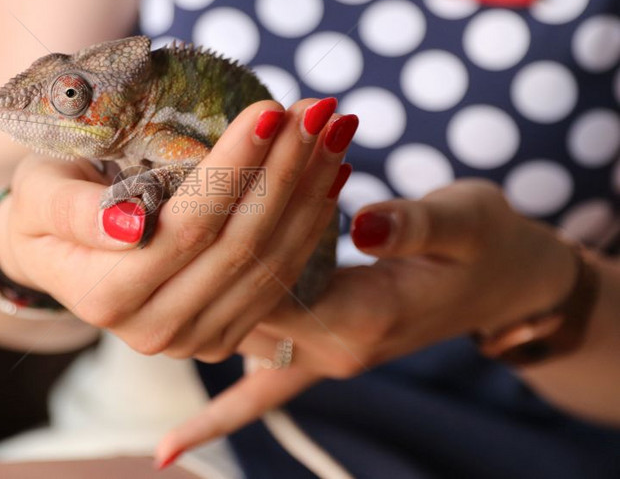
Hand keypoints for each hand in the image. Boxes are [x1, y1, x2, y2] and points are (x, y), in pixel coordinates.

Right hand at [0, 98, 354, 360]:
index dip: (234, 171)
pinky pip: (280, 278)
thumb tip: (127, 227)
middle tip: (317, 108)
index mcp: (105, 296)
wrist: (55, 253)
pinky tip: (331, 175)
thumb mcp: (38, 195)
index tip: (270, 109)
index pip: (186, 227)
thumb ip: (75, 212)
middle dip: (285, 172)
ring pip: (270, 262)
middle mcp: (155, 330)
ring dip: (310, 192)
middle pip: (239, 246)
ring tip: (335, 129)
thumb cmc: (44, 205)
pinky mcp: (226, 332)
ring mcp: (196, 339)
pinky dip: (310, 224)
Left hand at [156, 180, 578, 462]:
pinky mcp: (325, 356)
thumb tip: (364, 223)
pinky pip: (259, 398)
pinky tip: (170, 450)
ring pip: (242, 337)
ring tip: (144, 274)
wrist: (509, 285)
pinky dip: (216, 416)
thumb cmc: (489, 244)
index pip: (265, 284)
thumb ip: (415, 225)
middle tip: (156, 218)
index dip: (223, 243)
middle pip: (243, 309)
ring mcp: (328, 362)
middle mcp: (335, 352)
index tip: (184, 204)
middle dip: (202, 261)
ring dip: (201, 301)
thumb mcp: (465, 219)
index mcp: (364, 317)